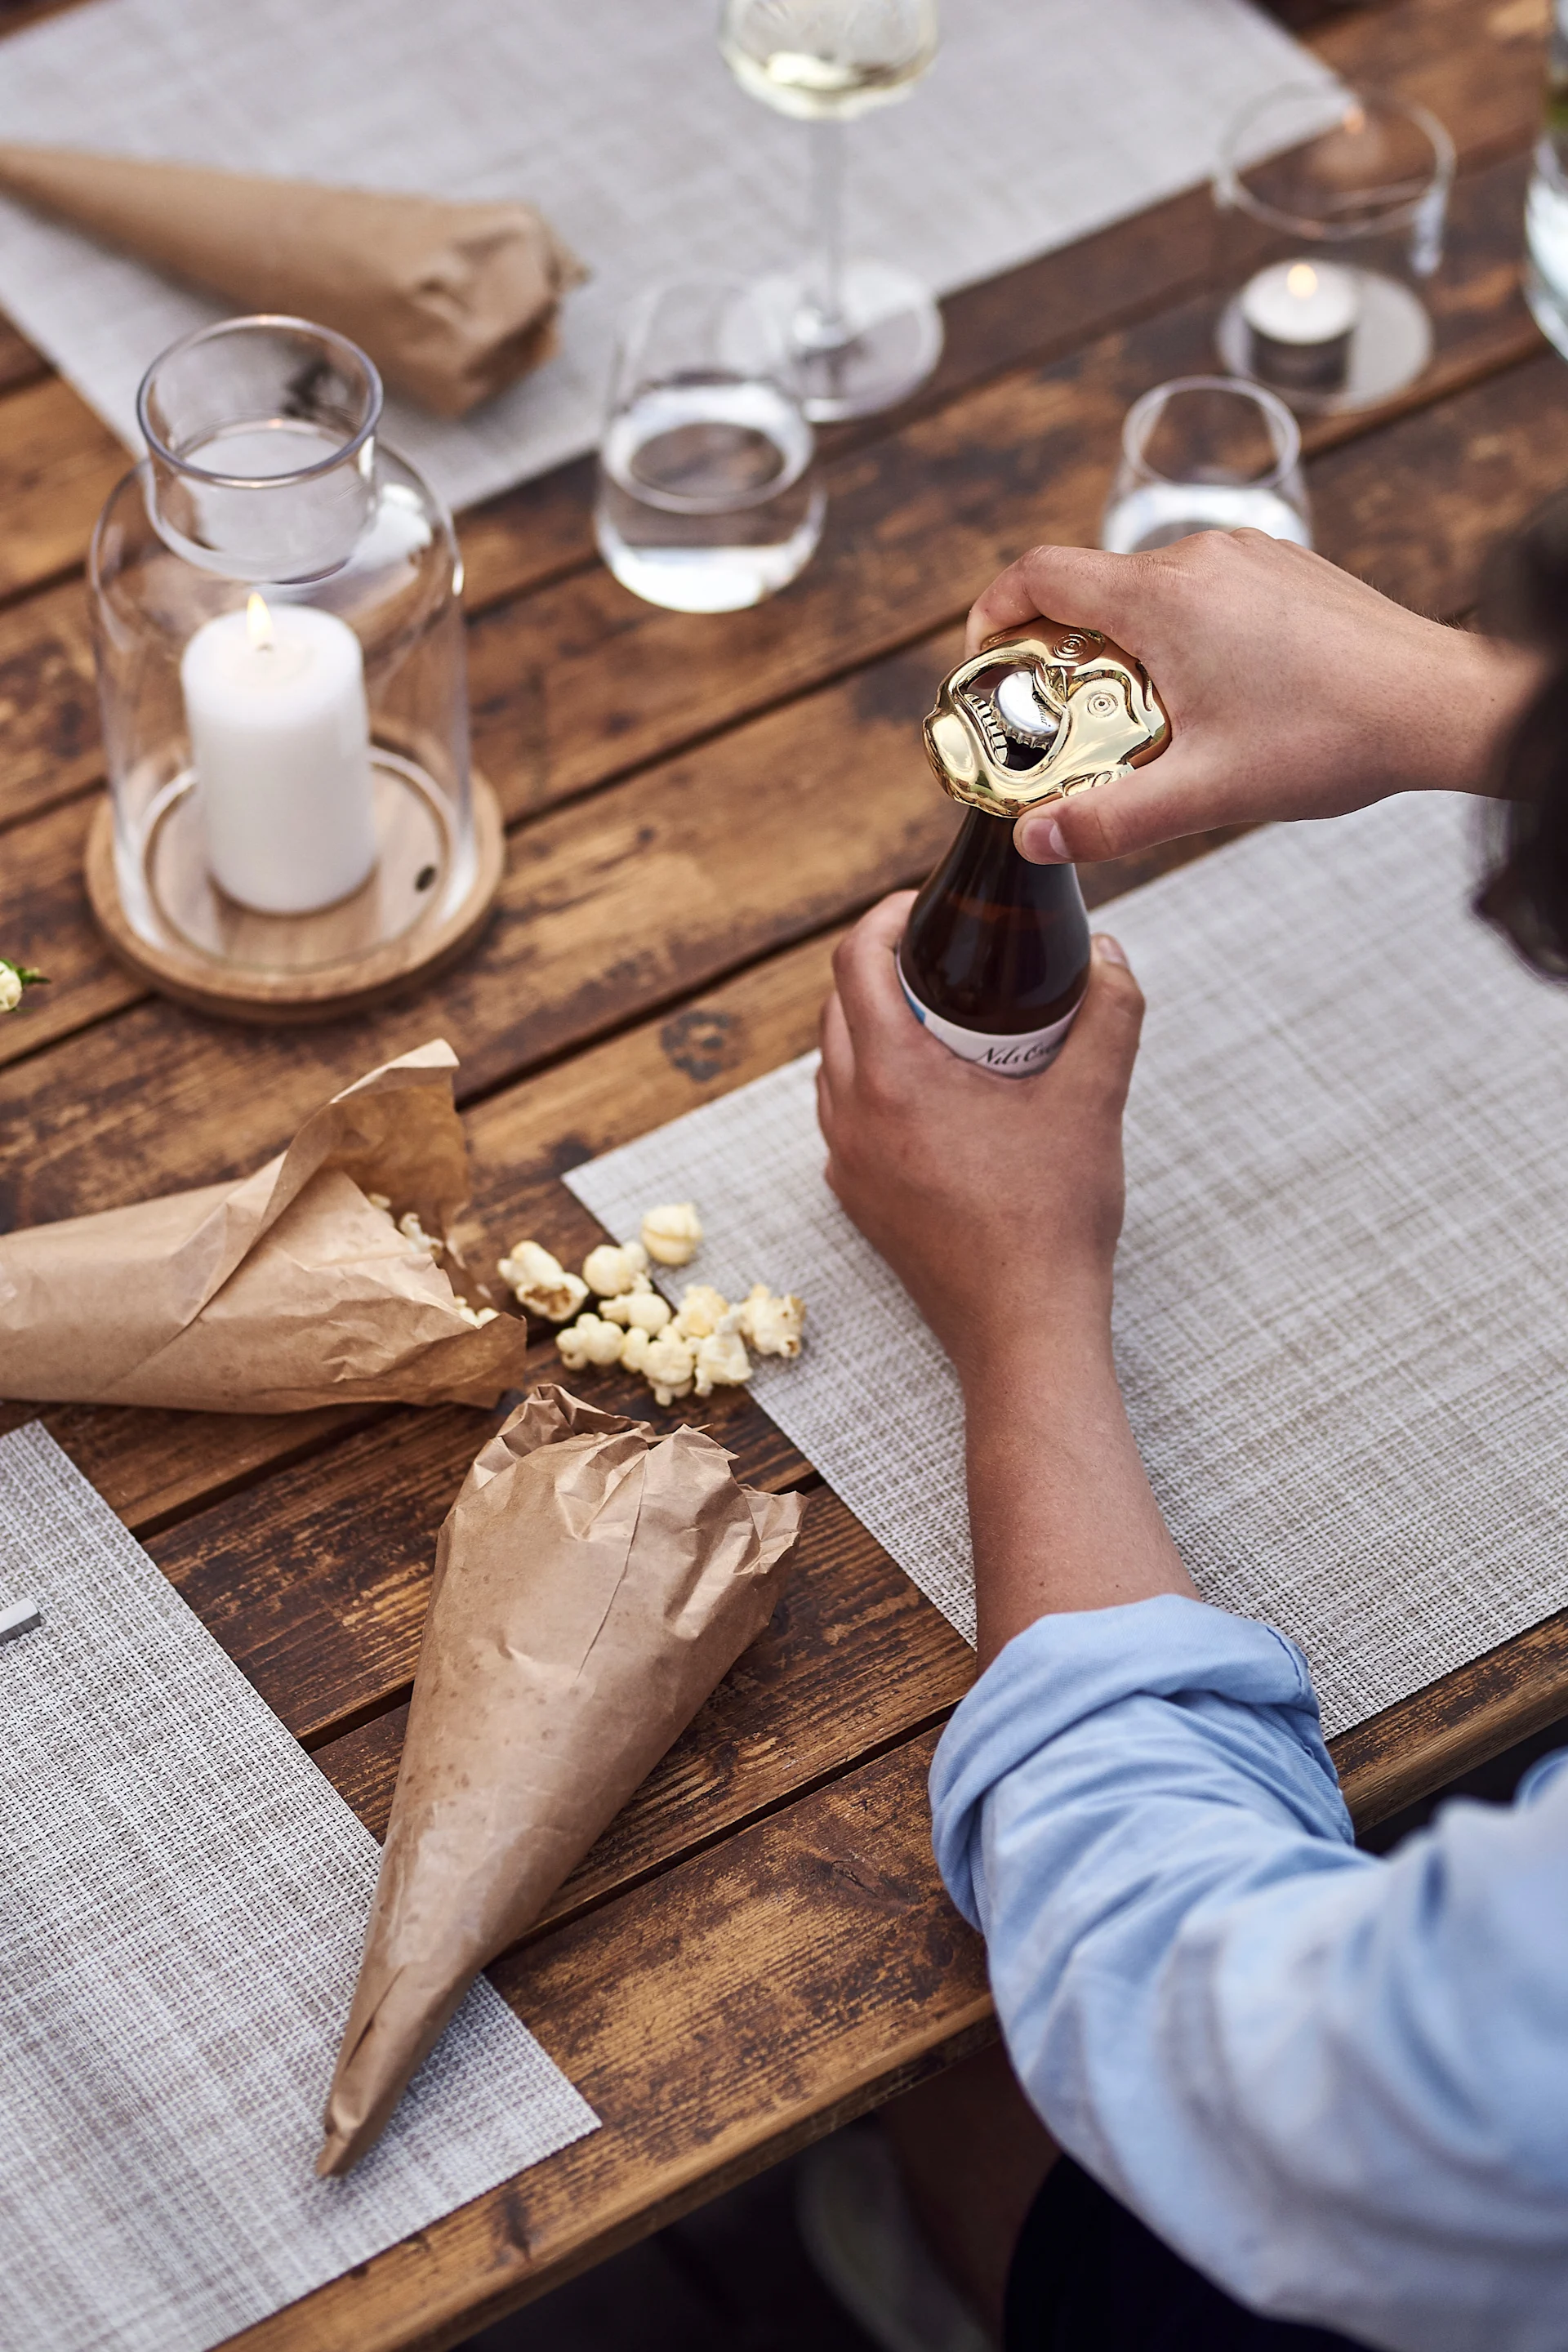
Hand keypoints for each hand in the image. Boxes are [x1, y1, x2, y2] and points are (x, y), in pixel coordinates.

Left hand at [817, 894, 1143, 1386]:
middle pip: (839, 1008)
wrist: (1024, 1329)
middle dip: (885, 970)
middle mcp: (851, 1117)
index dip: (885, 917)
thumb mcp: (1092, 1100)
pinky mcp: (859, 1203)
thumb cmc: (1051, 1220)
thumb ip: (1107, 1012)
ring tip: (945, 1022)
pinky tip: (940, 1096)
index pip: (854, 961)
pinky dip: (879, 1088)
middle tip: (948, 959)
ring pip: (838, 1065)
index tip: (926, 907)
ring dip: (877, 1030)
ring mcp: (848, 1165)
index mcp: (891, 1079)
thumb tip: (1111, 955)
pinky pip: (850, 1119)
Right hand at [967, 532, 1539, 868]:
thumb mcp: (1205, 792)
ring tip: (1142, 723)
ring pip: (1149, 593)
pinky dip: (1180, 638)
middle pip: (1090, 589)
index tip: (987, 665)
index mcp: (1163, 597)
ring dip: (1124, 650)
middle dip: (1059, 655)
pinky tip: (1210, 701)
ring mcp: (1249, 556)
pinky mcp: (1284, 569)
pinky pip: (1203, 593)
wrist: (1443, 706)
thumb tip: (1035, 842)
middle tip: (1062, 724)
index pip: (1038, 574)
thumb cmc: (1335, 735)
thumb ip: (1108, 819)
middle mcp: (1201, 557)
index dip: (992, 614)